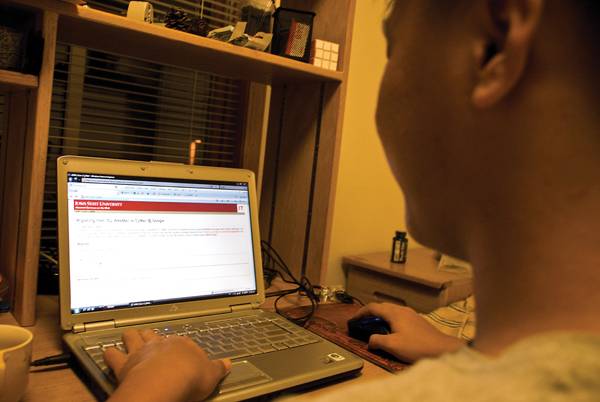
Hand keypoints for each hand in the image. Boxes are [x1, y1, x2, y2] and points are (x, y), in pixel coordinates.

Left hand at [104, 329, 230, 401]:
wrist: (163, 385)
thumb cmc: (188, 379)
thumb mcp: (211, 375)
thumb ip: (218, 368)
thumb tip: (228, 363)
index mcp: (182, 344)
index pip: (181, 341)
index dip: (180, 346)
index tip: (182, 351)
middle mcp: (160, 344)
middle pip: (154, 333)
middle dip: (151, 335)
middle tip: (151, 338)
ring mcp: (141, 352)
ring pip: (132, 336)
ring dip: (130, 337)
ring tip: (128, 338)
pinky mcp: (124, 364)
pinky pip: (112, 354)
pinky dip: (110, 354)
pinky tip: (108, 353)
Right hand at [353, 303, 465, 362]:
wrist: (442, 349)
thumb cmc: (416, 346)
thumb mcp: (393, 346)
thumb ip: (377, 341)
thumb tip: (369, 341)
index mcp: (394, 313)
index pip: (373, 307)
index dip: (361, 313)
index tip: (353, 319)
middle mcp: (402, 310)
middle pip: (382, 307)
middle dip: (370, 313)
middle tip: (362, 323)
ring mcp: (411, 314)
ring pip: (392, 311)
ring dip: (381, 316)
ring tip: (376, 327)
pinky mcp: (418, 320)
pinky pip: (399, 316)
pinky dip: (390, 320)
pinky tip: (393, 331)